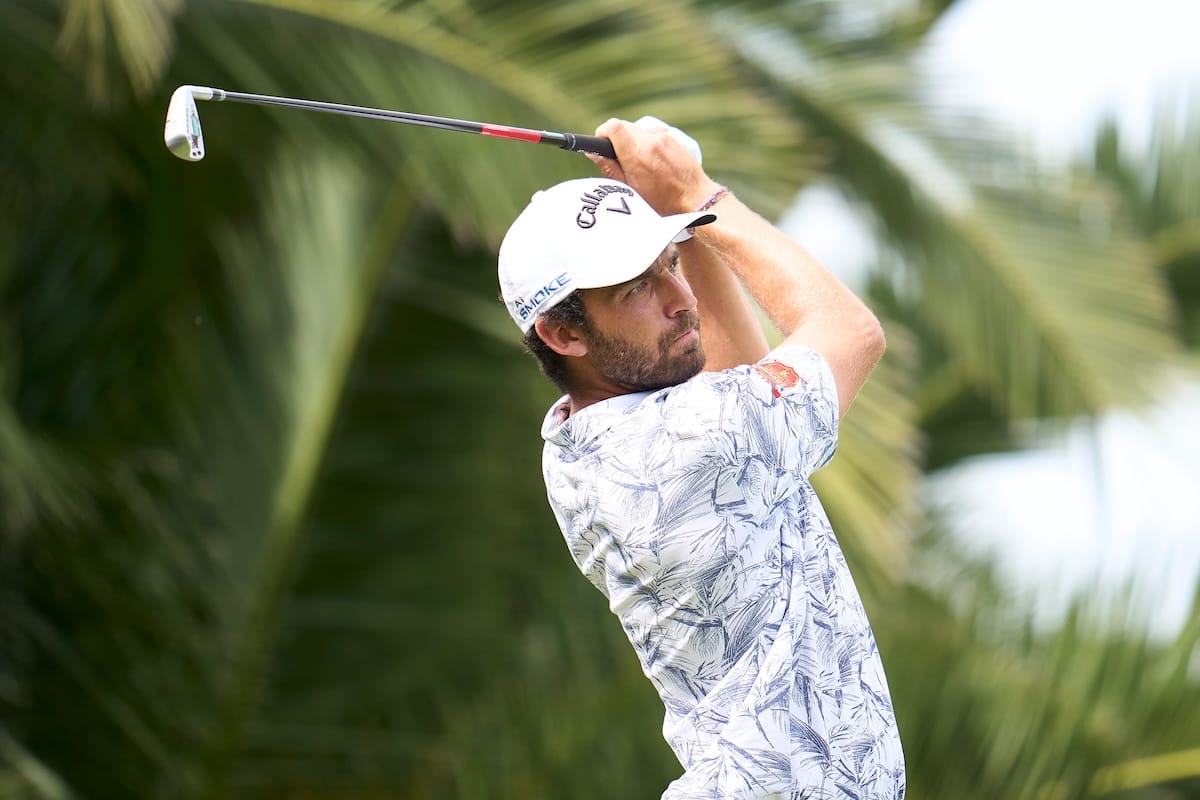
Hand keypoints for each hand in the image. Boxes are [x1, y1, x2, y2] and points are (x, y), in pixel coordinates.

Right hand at [585, 118, 721, 215]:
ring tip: (638, 164)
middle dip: (616, 139)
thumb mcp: (631, 190)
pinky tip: (652, 162)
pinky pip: (652, 134)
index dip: (602, 133)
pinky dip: (646, 143)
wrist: (696, 200)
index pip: (613, 127)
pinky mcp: (673, 138)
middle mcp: (651, 141)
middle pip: (623, 126)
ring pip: (637, 129)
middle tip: (619, 160)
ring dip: (632, 142)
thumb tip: (593, 152)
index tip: (601, 144)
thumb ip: (611, 169)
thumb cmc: (663, 202)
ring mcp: (664, 137)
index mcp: (637, 155)